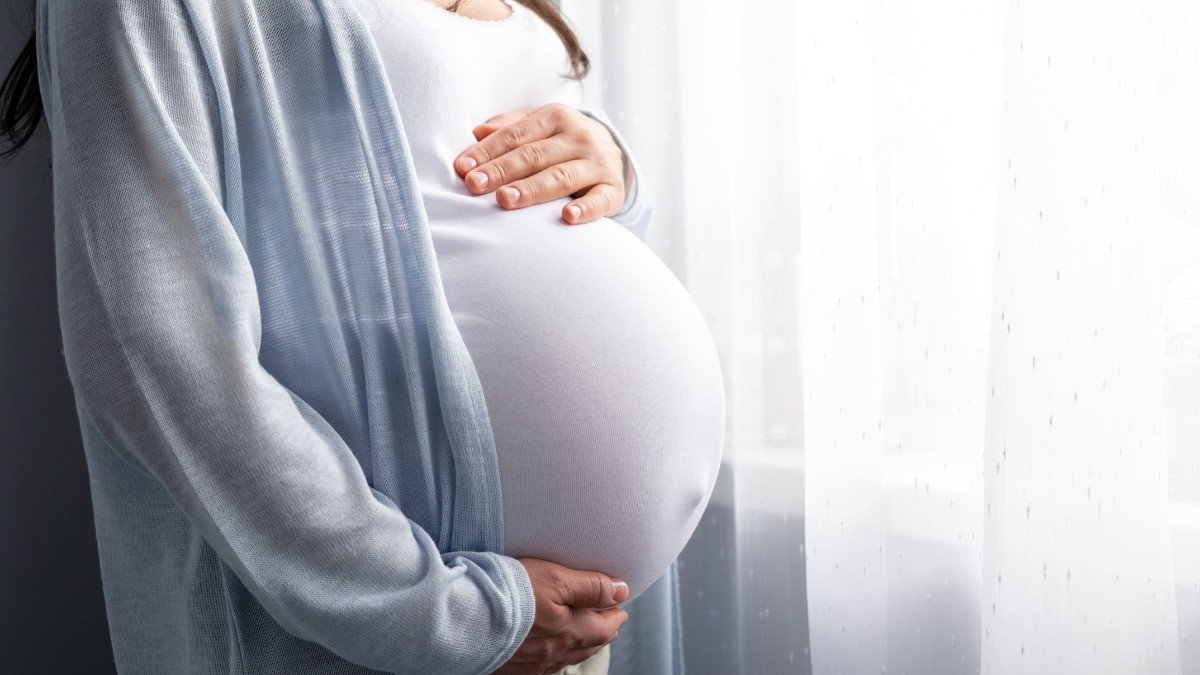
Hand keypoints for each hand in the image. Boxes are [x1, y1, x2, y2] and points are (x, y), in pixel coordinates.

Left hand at [454, 103, 629, 225]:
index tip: (462, 168)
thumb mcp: (540, 127)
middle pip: (534, 155)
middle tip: (474, 185)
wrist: (615, 154)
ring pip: (561, 177)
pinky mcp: (613, 190)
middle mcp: (579, 137)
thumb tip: (477, 131)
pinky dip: (586, 209)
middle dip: (502, 170)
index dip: (487, 151)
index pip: (515, 135)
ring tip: (505, 200)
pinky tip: (568, 217)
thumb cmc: (564, 142)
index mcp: (556, 118)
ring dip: (532, 189)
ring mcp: (598, 164)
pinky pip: (599, 200)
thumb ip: (510, 128)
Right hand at [493, 557, 629, 674]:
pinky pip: (543, 665)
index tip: (620, 606)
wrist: (462, 619)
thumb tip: (621, 591)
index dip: (615, 614)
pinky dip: (555, 655)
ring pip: (566, 657)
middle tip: (609, 621)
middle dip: (601, 631)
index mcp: (571, 632)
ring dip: (580, 644)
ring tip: (586, 635)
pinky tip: (550, 651)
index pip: (604, 626)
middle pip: (588, 645)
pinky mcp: (511, 667)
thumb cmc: (509, 594)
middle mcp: (555, 653)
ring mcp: (533, 663)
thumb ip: (590, 586)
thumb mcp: (556, 579)